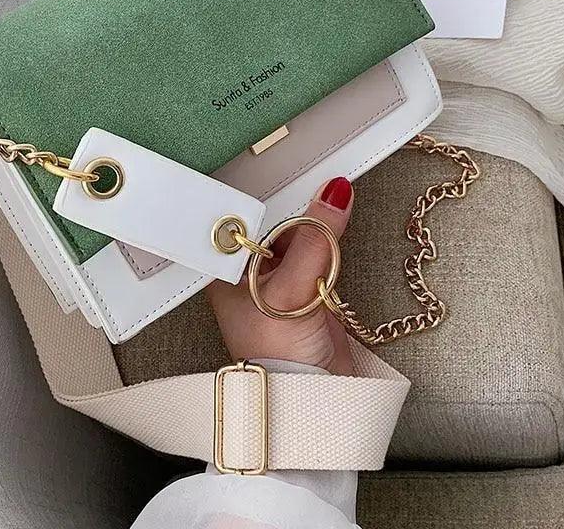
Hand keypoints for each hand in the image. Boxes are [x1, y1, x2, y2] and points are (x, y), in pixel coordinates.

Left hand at [207, 177, 354, 374]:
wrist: (313, 397)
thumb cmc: (277, 355)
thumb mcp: (291, 291)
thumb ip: (314, 242)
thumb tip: (333, 196)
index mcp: (227, 270)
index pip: (240, 220)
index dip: (261, 194)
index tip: (284, 167)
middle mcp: (249, 270)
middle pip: (272, 222)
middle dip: (295, 203)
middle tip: (317, 176)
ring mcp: (279, 278)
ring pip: (298, 233)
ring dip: (316, 218)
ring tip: (332, 194)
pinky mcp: (308, 285)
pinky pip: (319, 249)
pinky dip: (330, 236)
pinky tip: (337, 218)